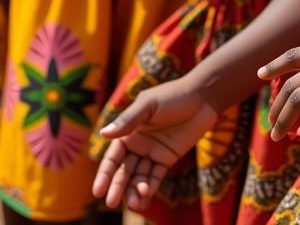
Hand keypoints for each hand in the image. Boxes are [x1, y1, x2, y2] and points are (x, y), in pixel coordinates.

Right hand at [92, 79, 218, 211]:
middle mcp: (137, 144)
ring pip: (139, 176)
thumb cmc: (173, 95)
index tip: (97, 192)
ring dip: (134, 190)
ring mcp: (152, 153)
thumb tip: (103, 133)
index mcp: (129, 131)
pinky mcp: (166, 159)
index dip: (105, 174)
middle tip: (111, 203)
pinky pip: (155, 176)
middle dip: (117, 186)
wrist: (202, 98)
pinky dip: (150, 187)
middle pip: (124, 170)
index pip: (113, 157)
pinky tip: (145, 198)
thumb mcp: (149, 104)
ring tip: (134, 203)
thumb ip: (128, 120)